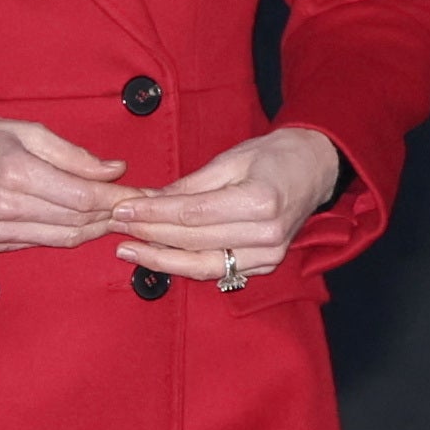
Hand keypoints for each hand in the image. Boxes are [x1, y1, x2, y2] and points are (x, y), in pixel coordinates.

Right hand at [0, 114, 127, 252]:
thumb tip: (115, 170)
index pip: (83, 197)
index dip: (118, 199)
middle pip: (79, 222)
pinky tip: (85, 223)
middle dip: (113, 215)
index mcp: (17, 173)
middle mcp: (9, 208)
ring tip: (117, 216)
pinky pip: (43, 242)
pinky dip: (69, 234)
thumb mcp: (25, 131)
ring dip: (96, 229)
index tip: (140, 194)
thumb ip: (73, 154)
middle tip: (136, 207)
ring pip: (65, 238)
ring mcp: (1, 231)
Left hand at [110, 127, 344, 285]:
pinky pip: (216, 272)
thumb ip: (190, 185)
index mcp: (261, 201)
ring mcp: (268, 255)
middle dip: (149, 233)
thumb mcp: (231, 160)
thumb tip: (148, 199)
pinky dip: (184, 266)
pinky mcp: (264, 266)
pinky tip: (158, 258)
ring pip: (201, 265)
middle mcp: (267, 234)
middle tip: (115, 225)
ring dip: (160, 259)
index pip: (193, 213)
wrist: (313, 171)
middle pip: (194, 240)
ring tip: (127, 250)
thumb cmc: (274, 158)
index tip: (123, 208)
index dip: (154, 213)